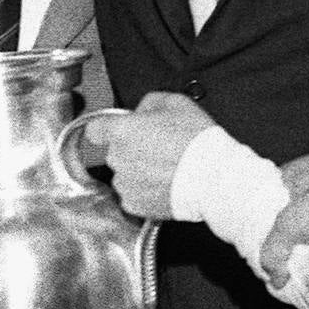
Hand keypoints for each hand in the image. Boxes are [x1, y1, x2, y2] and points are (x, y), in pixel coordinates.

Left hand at [85, 92, 213, 218]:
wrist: (213, 178)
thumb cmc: (197, 141)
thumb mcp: (176, 102)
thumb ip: (149, 103)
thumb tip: (141, 111)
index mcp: (122, 131)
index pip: (95, 129)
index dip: (106, 129)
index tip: (116, 132)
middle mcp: (117, 158)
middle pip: (115, 152)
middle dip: (132, 150)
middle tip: (160, 149)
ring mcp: (124, 184)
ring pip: (125, 175)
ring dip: (139, 172)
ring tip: (167, 169)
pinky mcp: (134, 205)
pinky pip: (133, 195)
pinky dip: (145, 192)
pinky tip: (165, 184)